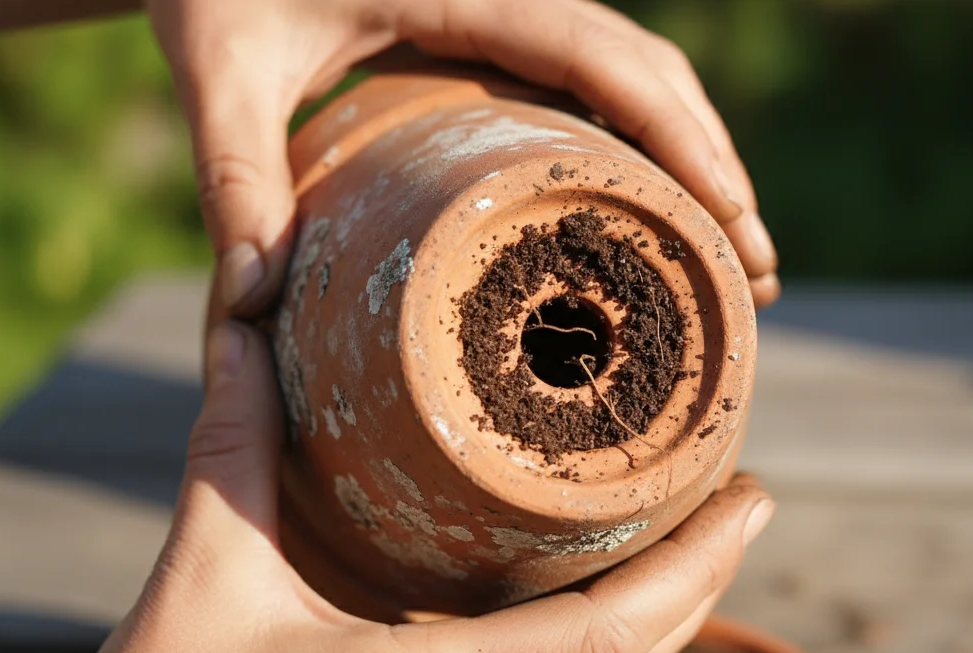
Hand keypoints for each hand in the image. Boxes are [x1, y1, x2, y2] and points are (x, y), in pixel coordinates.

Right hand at [22, 321, 774, 652]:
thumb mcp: (202, 572)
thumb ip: (236, 439)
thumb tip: (248, 320)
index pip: (606, 639)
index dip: (698, 569)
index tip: (753, 498)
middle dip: (703, 587)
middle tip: (742, 498)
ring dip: (658, 624)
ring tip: (688, 536)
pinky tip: (597, 604)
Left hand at [146, 0, 780, 316]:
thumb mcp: (219, 69)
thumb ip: (233, 174)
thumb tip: (251, 303)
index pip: (602, 56)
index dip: (681, 134)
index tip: (734, 217)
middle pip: (648, 70)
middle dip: (714, 165)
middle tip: (753, 274)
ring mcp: (510, 9)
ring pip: (637, 72)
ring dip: (694, 154)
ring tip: (728, 253)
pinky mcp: (498, 30)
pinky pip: (595, 80)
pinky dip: (645, 141)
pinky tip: (653, 207)